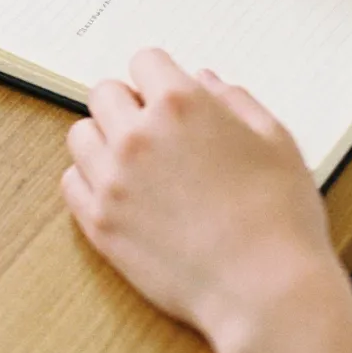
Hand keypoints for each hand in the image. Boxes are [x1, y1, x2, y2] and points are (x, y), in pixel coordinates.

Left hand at [62, 49, 337, 352]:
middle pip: (105, 93)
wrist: (267, 291)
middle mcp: (137, 135)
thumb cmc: (281, 215)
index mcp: (181, 104)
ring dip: (104, 140)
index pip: (145, 61)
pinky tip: (122, 192)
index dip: (161, 77)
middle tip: (155, 130)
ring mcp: (112, 181)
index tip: (171, 96)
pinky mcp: (100, 225)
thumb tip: (205, 80)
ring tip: (136, 163)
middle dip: (129, 104)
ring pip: (81, 135)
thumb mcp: (275, 139)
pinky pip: (70, 183)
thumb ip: (235, 100)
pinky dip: (90, 181)